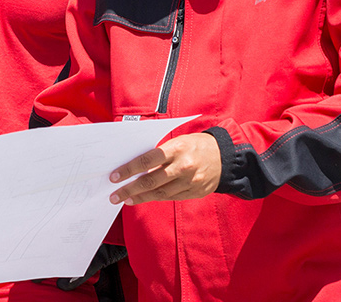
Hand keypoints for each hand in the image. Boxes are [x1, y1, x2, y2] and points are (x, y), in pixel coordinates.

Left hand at [109, 132, 224, 205]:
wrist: (225, 156)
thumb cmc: (196, 145)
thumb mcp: (178, 141)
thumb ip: (159, 153)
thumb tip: (135, 166)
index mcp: (177, 148)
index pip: (147, 160)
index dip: (129, 170)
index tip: (115, 177)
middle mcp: (184, 166)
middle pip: (151, 181)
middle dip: (130, 189)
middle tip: (114, 196)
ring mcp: (191, 181)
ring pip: (160, 193)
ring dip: (141, 197)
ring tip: (126, 199)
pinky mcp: (196, 192)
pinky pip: (172, 198)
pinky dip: (156, 198)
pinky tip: (145, 198)